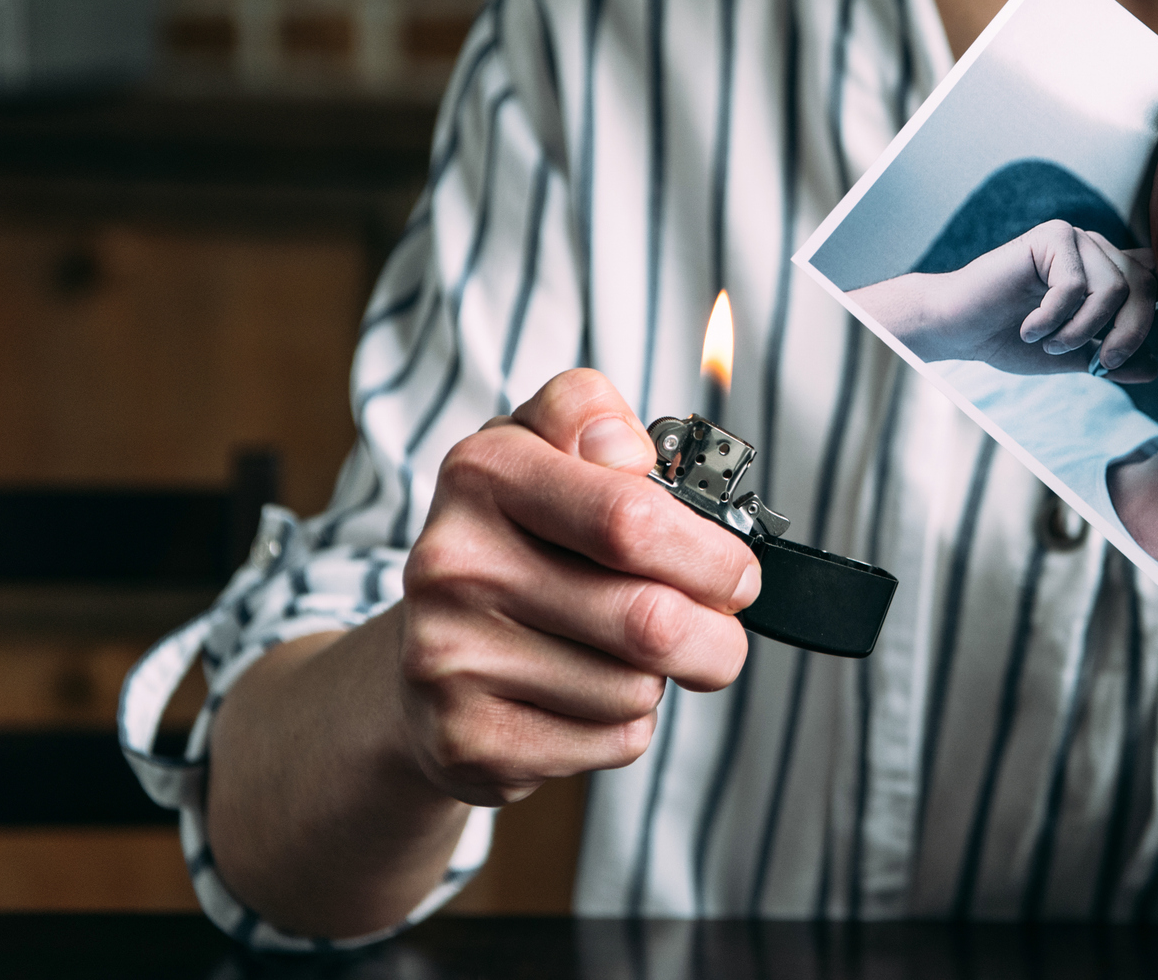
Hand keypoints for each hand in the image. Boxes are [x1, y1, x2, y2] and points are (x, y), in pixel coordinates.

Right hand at [394, 369, 758, 806]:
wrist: (421, 666)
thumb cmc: (516, 544)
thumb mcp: (542, 450)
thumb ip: (589, 417)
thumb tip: (628, 449)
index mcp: (483, 472)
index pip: (630, 517)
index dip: (708, 551)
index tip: (735, 565)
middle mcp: (454, 562)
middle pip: (649, 618)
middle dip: (716, 630)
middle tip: (724, 624)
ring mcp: (450, 657)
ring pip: (637, 685)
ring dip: (665, 677)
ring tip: (631, 655)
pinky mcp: (468, 741)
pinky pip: (612, 739)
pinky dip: (627, 725)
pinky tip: (589, 697)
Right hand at [850, 220, 1157, 380]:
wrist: (958, 328)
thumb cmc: (1009, 339)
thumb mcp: (1070, 356)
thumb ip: (1109, 359)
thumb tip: (1155, 367)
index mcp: (1105, 271)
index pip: (1156, 282)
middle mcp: (1095, 249)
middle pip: (1143, 287)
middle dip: (1127, 334)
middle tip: (1100, 365)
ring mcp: (1074, 239)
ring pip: (1112, 288)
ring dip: (1082, 330)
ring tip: (1050, 345)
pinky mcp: (1051, 236)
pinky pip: (1074, 285)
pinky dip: (1052, 318)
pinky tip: (1029, 329)